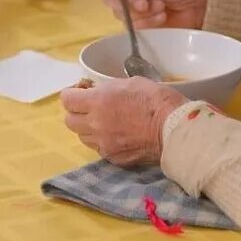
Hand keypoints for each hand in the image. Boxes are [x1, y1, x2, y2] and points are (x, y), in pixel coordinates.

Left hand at [60, 76, 186, 165]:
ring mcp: (103, 144)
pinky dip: (102, 140)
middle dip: (76, 111)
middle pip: (69, 120)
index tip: (83, 90)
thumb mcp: (130, 83)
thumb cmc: (156, 100)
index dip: (72, 93)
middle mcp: (95, 124)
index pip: (67, 99)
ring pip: (82, 136)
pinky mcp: (112, 157)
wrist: (173, 129)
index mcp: (98, 102)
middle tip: (91, 105)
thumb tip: (97, 92)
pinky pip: (98, 147)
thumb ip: (108, 89)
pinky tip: (117, 133)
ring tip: (105, 121)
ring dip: (87, 127)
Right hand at [97, 0, 207, 28]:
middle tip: (145, 3)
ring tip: (161, 6)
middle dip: (128, 2)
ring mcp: (130, 8)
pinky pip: (133, 27)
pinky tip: (162, 16)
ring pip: (120, 14)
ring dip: (143, 12)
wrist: (198, 7)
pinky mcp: (138, 25)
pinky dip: (149, 22)